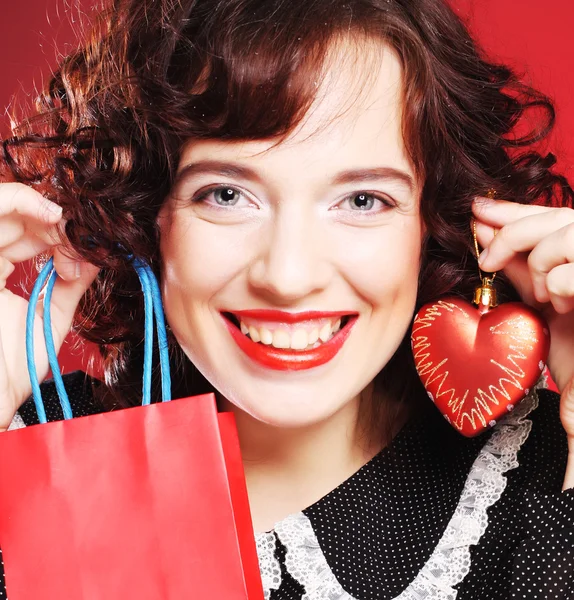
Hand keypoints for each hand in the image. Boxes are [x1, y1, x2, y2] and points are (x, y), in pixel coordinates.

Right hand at [0, 183, 98, 430]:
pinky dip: (20, 201)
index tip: (87, 250)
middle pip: (14, 218)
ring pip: (2, 206)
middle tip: (84, 241)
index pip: (22, 235)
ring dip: (43, 210)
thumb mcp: (52, 314)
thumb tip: (98, 256)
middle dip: (56, 224)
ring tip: (68, 227)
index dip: (57, 234)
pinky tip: (52, 216)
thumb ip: (72, 283)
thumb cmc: (12, 366)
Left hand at [472, 197, 573, 488]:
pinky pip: (568, 275)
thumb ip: (520, 265)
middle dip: (513, 233)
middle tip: (487, 261)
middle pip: (556, 216)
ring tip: (547, 298)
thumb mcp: (541, 299)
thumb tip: (483, 228)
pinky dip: (558, 287)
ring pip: (563, 238)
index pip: (551, 213)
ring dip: (542, 267)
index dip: (513, 208)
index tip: (476, 208)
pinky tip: (564, 308)